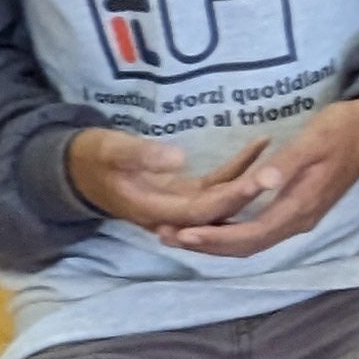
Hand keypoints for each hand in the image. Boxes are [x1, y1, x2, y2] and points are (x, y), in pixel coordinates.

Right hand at [65, 127, 270, 230]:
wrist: (75, 170)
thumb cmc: (91, 157)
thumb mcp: (110, 150)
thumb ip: (142, 155)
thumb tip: (179, 158)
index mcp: (155, 210)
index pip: (204, 210)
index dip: (235, 197)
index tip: (263, 179)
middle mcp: (172, 215)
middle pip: (220, 211)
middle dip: (252, 195)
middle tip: (282, 173)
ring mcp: (180, 205)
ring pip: (223, 202)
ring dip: (251, 185)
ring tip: (281, 161)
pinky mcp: (184, 192)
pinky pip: (217, 184)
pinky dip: (239, 168)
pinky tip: (261, 143)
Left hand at [149, 94, 358, 256]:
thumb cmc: (343, 129)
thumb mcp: (315, 139)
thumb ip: (289, 162)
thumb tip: (263, 182)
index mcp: (301, 206)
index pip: (252, 234)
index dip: (216, 237)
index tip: (183, 233)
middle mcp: (298, 220)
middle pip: (247, 246)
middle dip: (207, 245)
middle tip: (166, 235)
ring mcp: (298, 216)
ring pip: (251, 241)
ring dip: (215, 240)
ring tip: (178, 233)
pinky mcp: (296, 209)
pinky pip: (257, 229)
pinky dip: (230, 231)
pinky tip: (210, 222)